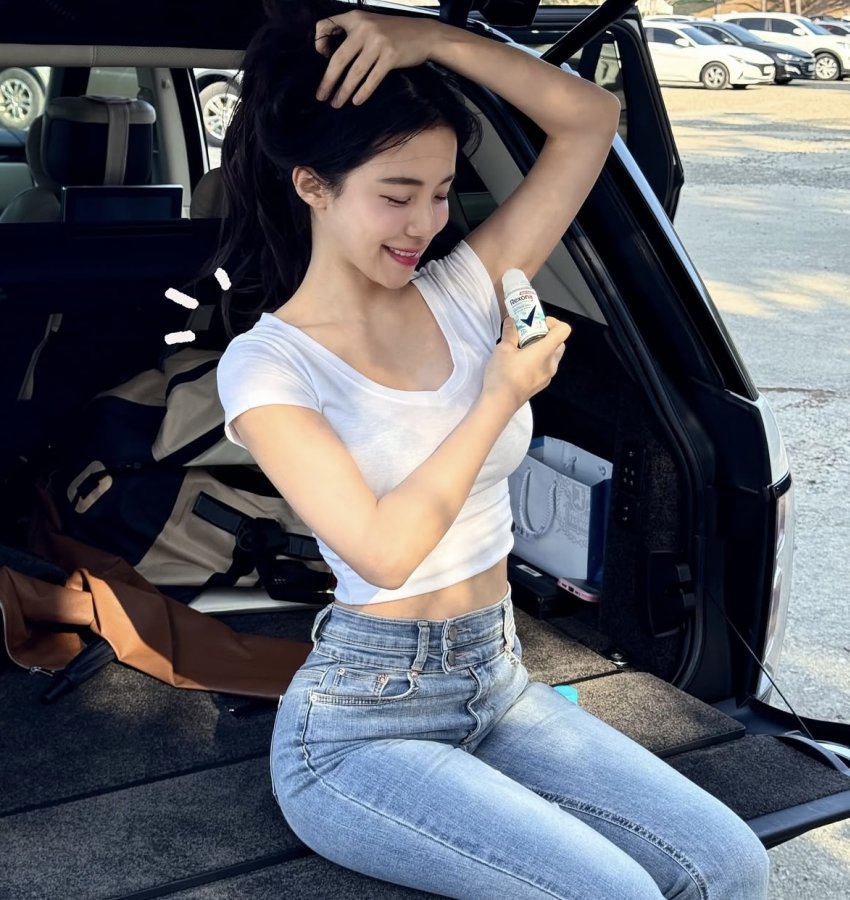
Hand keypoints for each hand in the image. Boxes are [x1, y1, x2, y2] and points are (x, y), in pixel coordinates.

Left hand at [314, 10, 436, 106]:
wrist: (424, 34)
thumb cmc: (394, 32)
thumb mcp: (371, 24)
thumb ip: (353, 34)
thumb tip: (332, 57)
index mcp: (355, 18)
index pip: (326, 26)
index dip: (319, 43)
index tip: (323, 58)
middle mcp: (364, 28)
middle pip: (339, 58)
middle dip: (328, 80)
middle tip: (320, 96)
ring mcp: (378, 43)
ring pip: (354, 72)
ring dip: (343, 91)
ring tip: (336, 103)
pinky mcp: (390, 57)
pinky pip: (372, 79)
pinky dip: (363, 92)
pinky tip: (356, 101)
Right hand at [483, 316, 571, 409]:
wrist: (500, 403)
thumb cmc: (503, 375)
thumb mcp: (503, 349)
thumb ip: (510, 333)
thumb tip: (511, 322)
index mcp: (545, 351)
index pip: (563, 330)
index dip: (553, 322)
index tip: (538, 323)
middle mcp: (551, 364)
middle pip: (559, 343)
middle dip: (546, 335)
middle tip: (528, 334)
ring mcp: (547, 376)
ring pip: (551, 356)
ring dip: (541, 349)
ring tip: (522, 349)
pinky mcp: (540, 385)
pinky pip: (544, 368)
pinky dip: (537, 361)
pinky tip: (520, 364)